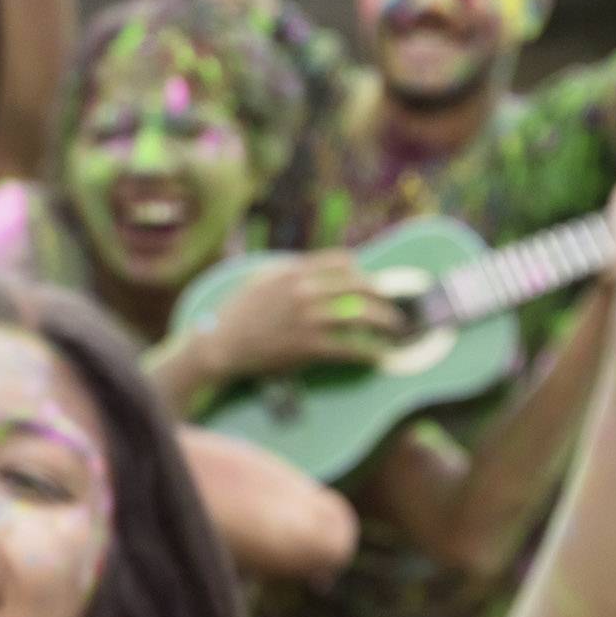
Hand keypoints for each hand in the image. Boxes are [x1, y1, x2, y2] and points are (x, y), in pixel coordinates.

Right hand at [194, 252, 406, 381]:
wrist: (220, 344)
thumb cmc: (237, 313)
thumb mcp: (260, 280)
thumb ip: (289, 272)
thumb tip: (316, 270)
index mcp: (294, 271)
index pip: (342, 261)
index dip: (360, 271)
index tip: (367, 281)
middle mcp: (305, 291)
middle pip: (360, 286)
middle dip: (382, 295)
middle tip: (392, 304)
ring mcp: (309, 318)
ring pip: (361, 315)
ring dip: (385, 322)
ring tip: (395, 328)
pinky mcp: (309, 346)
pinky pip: (350, 347)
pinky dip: (370, 352)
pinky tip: (380, 355)